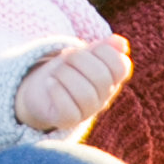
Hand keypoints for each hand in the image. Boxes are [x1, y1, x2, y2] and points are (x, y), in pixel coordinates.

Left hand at [14, 35, 131, 137]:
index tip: (89, 49)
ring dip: (65, 75)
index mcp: (112, 80)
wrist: (42, 89)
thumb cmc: (68, 69)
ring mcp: (88, 111)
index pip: (121, 66)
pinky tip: (50, 82)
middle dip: (79, 60)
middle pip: (102, 78)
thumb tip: (121, 43)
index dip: (103, 51)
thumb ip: (104, 47)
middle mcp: (104, 98)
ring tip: (57, 72)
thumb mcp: (85, 53)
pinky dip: (56, 90)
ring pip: (85, 94)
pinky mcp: (69, 120)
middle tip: (66, 58)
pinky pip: (68, 108)